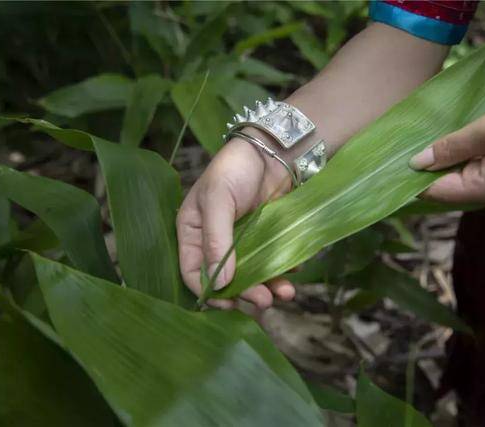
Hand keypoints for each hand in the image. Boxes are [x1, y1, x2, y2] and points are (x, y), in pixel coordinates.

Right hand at [176, 135, 295, 308]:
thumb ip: (216, 239)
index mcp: (192, 232)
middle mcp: (215, 242)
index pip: (191, 272)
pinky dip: (282, 272)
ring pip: (251, 276)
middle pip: (225, 280)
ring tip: (285, 293)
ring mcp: (242, 243)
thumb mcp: (218, 199)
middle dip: (244, 293)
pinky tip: (293, 273)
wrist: (275, 150)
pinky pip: (271, 263)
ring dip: (266, 287)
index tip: (228, 302)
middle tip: (263, 301)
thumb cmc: (236, 168)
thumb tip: (221, 281)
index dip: (209, 291)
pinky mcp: (265, 240)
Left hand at [409, 92, 484, 206]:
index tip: (390, 165)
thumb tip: (416, 163)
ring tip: (419, 146)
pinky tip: (447, 146)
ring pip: (459, 180)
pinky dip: (459, 161)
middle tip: (400, 151)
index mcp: (484, 191)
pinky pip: (473, 172)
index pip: (435, 192)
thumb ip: (450, 147)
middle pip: (446, 188)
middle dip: (425, 171)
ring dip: (442, 164)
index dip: (412, 180)